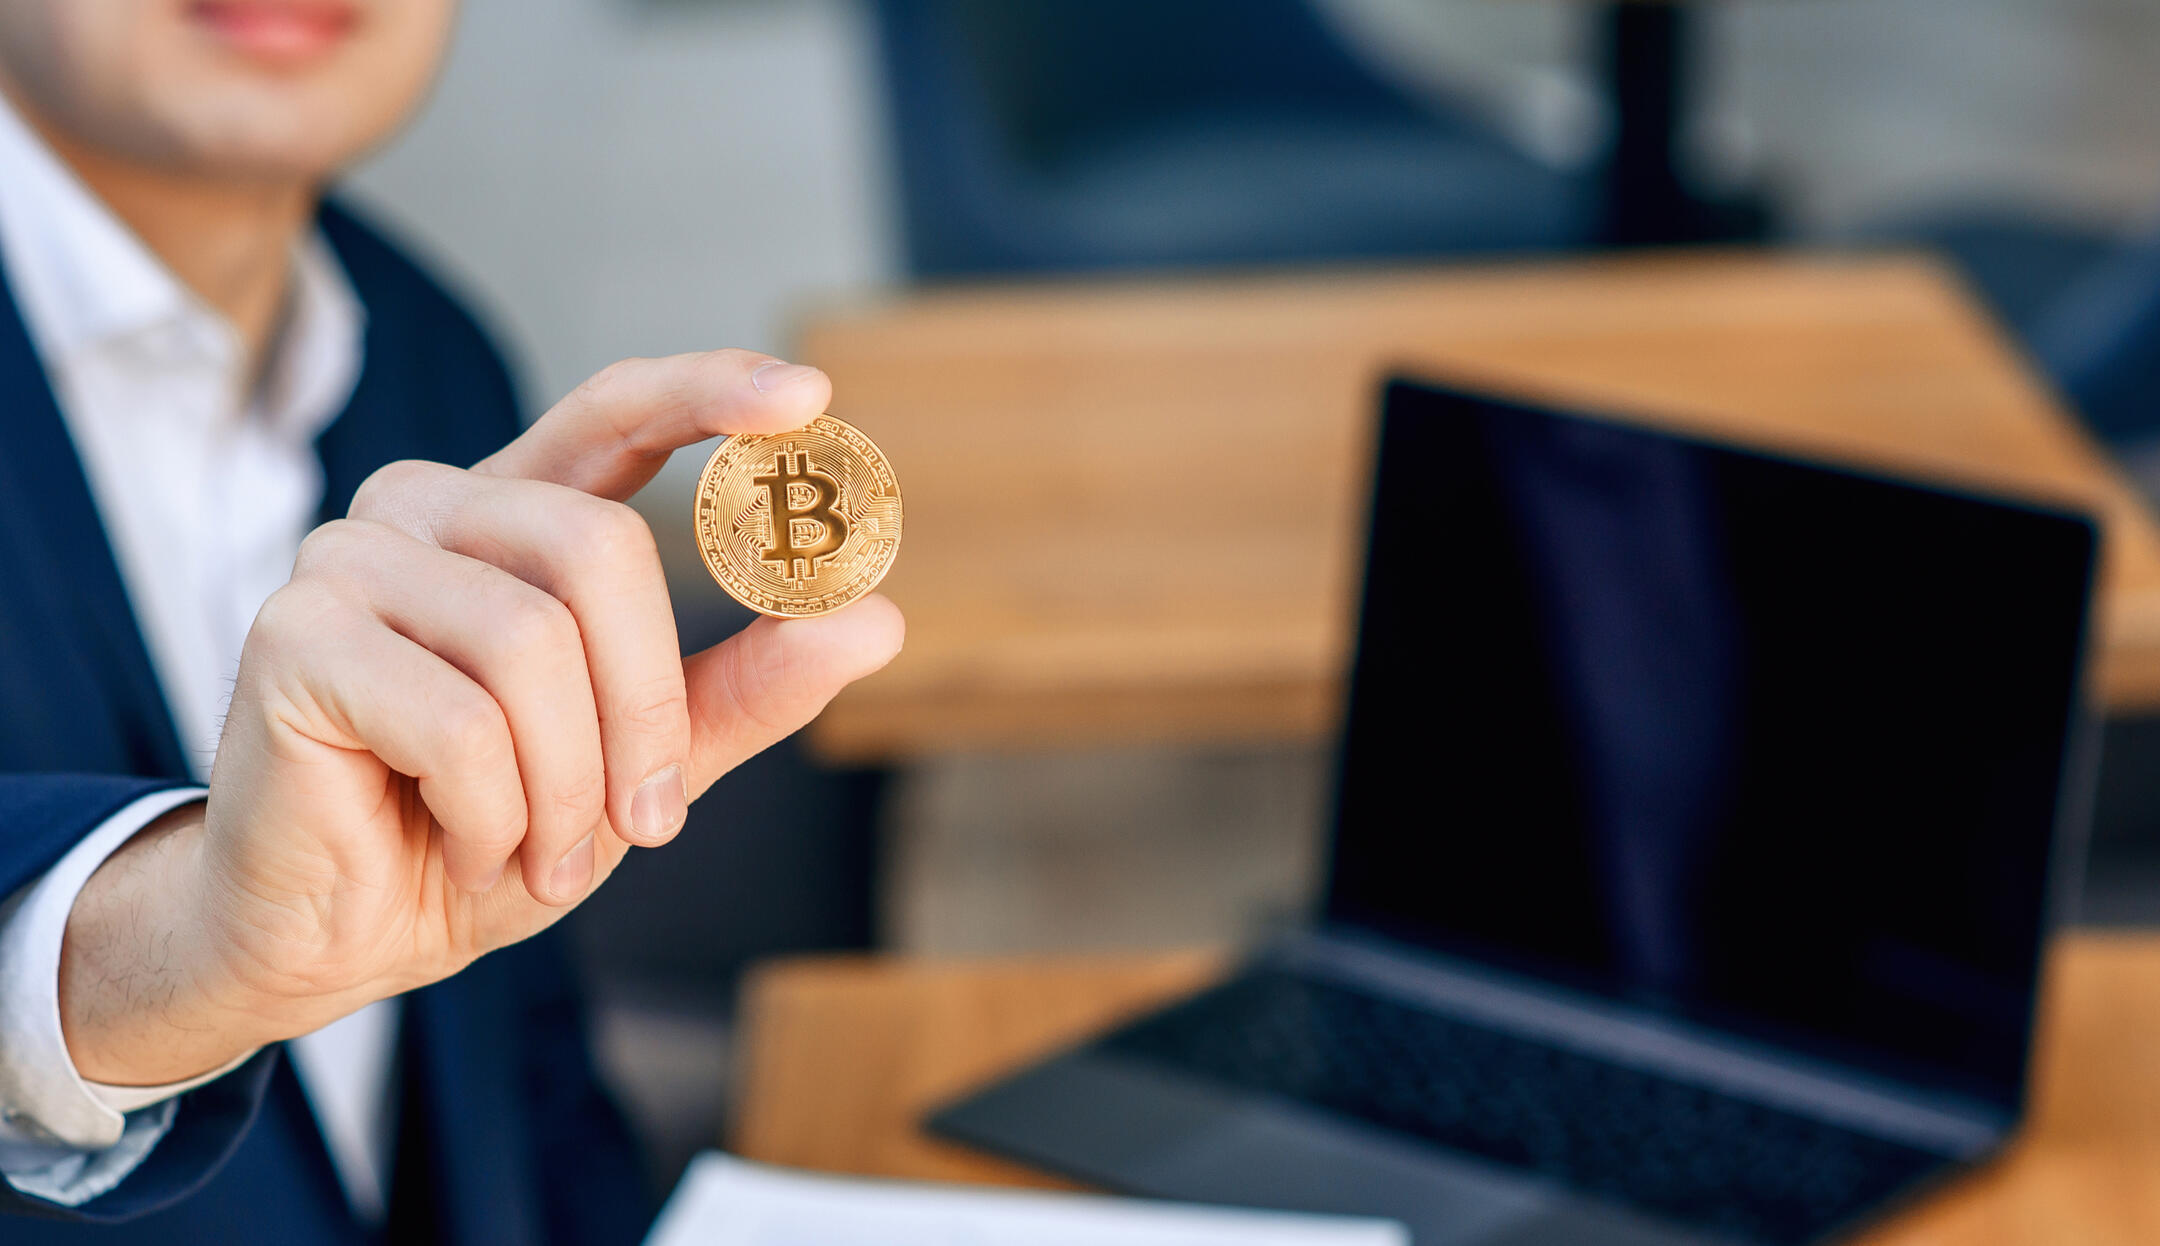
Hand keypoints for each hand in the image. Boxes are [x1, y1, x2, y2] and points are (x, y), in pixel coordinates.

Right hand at [58, 352, 903, 1085]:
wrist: (347, 934)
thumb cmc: (490, 829)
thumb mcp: (647, 762)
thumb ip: (747, 686)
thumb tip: (876, 618)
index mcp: (513, 517)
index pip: (613, 413)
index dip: (708, 391)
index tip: (810, 399)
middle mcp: (427, 509)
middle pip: (599, 548)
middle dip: (645, 707)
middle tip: (643, 817)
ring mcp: (347, 559)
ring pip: (532, 644)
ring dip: (567, 786)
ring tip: (540, 851)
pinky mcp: (293, 637)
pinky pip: (458, 722)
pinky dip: (497, 814)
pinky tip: (470, 844)